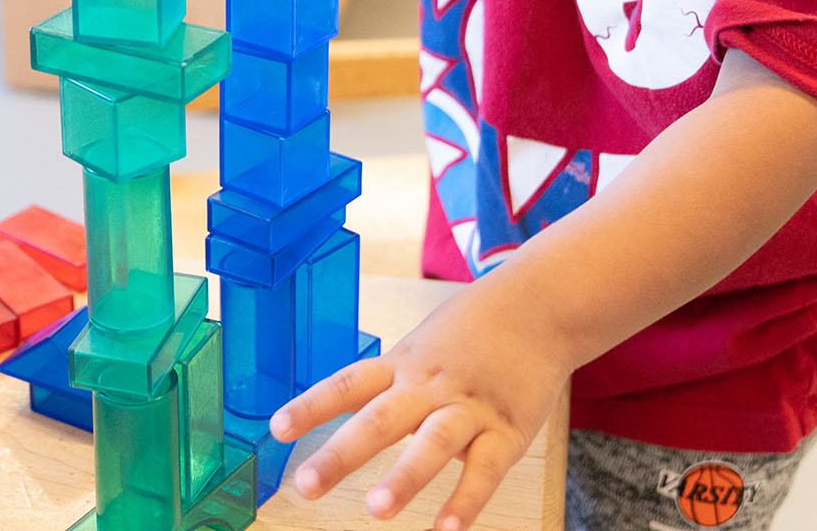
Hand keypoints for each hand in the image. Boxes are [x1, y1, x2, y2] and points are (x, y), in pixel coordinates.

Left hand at [270, 280, 565, 530]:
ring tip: (376, 510)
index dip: (311, 405)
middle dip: (341, 455)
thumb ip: (385, 380)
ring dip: (404, 478)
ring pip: (433, 443)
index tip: (277, 429)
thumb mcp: (420, 346)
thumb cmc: (472, 329)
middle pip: (380, 419)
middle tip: (307, 486)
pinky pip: (485, 469)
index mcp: (403, 366)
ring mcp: (469, 408)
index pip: (348, 384)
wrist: (539, 306)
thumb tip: (335, 406)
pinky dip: (466, 500)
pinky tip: (447, 529)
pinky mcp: (507, 430)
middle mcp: (430, 386)